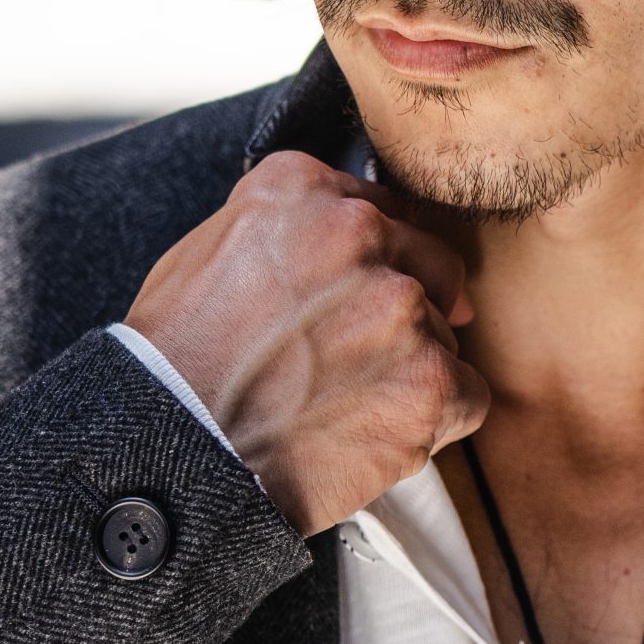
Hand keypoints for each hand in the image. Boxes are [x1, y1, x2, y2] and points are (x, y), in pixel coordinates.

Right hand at [124, 151, 488, 535]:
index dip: (367, 269)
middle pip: (428, 266)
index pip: (378, 213)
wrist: (175, 453)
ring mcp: (401, 307)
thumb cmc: (177, 364)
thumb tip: (362, 223)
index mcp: (300, 190)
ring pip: (445, 335)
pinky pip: (469, 394)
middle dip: (401, 315)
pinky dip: (436, 420)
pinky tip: (376, 434)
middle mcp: (359, 233)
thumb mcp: (208, 250)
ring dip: (410, 371)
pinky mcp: (431, 381)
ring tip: (341, 407)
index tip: (342, 307)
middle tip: (349, 364)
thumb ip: (288, 224)